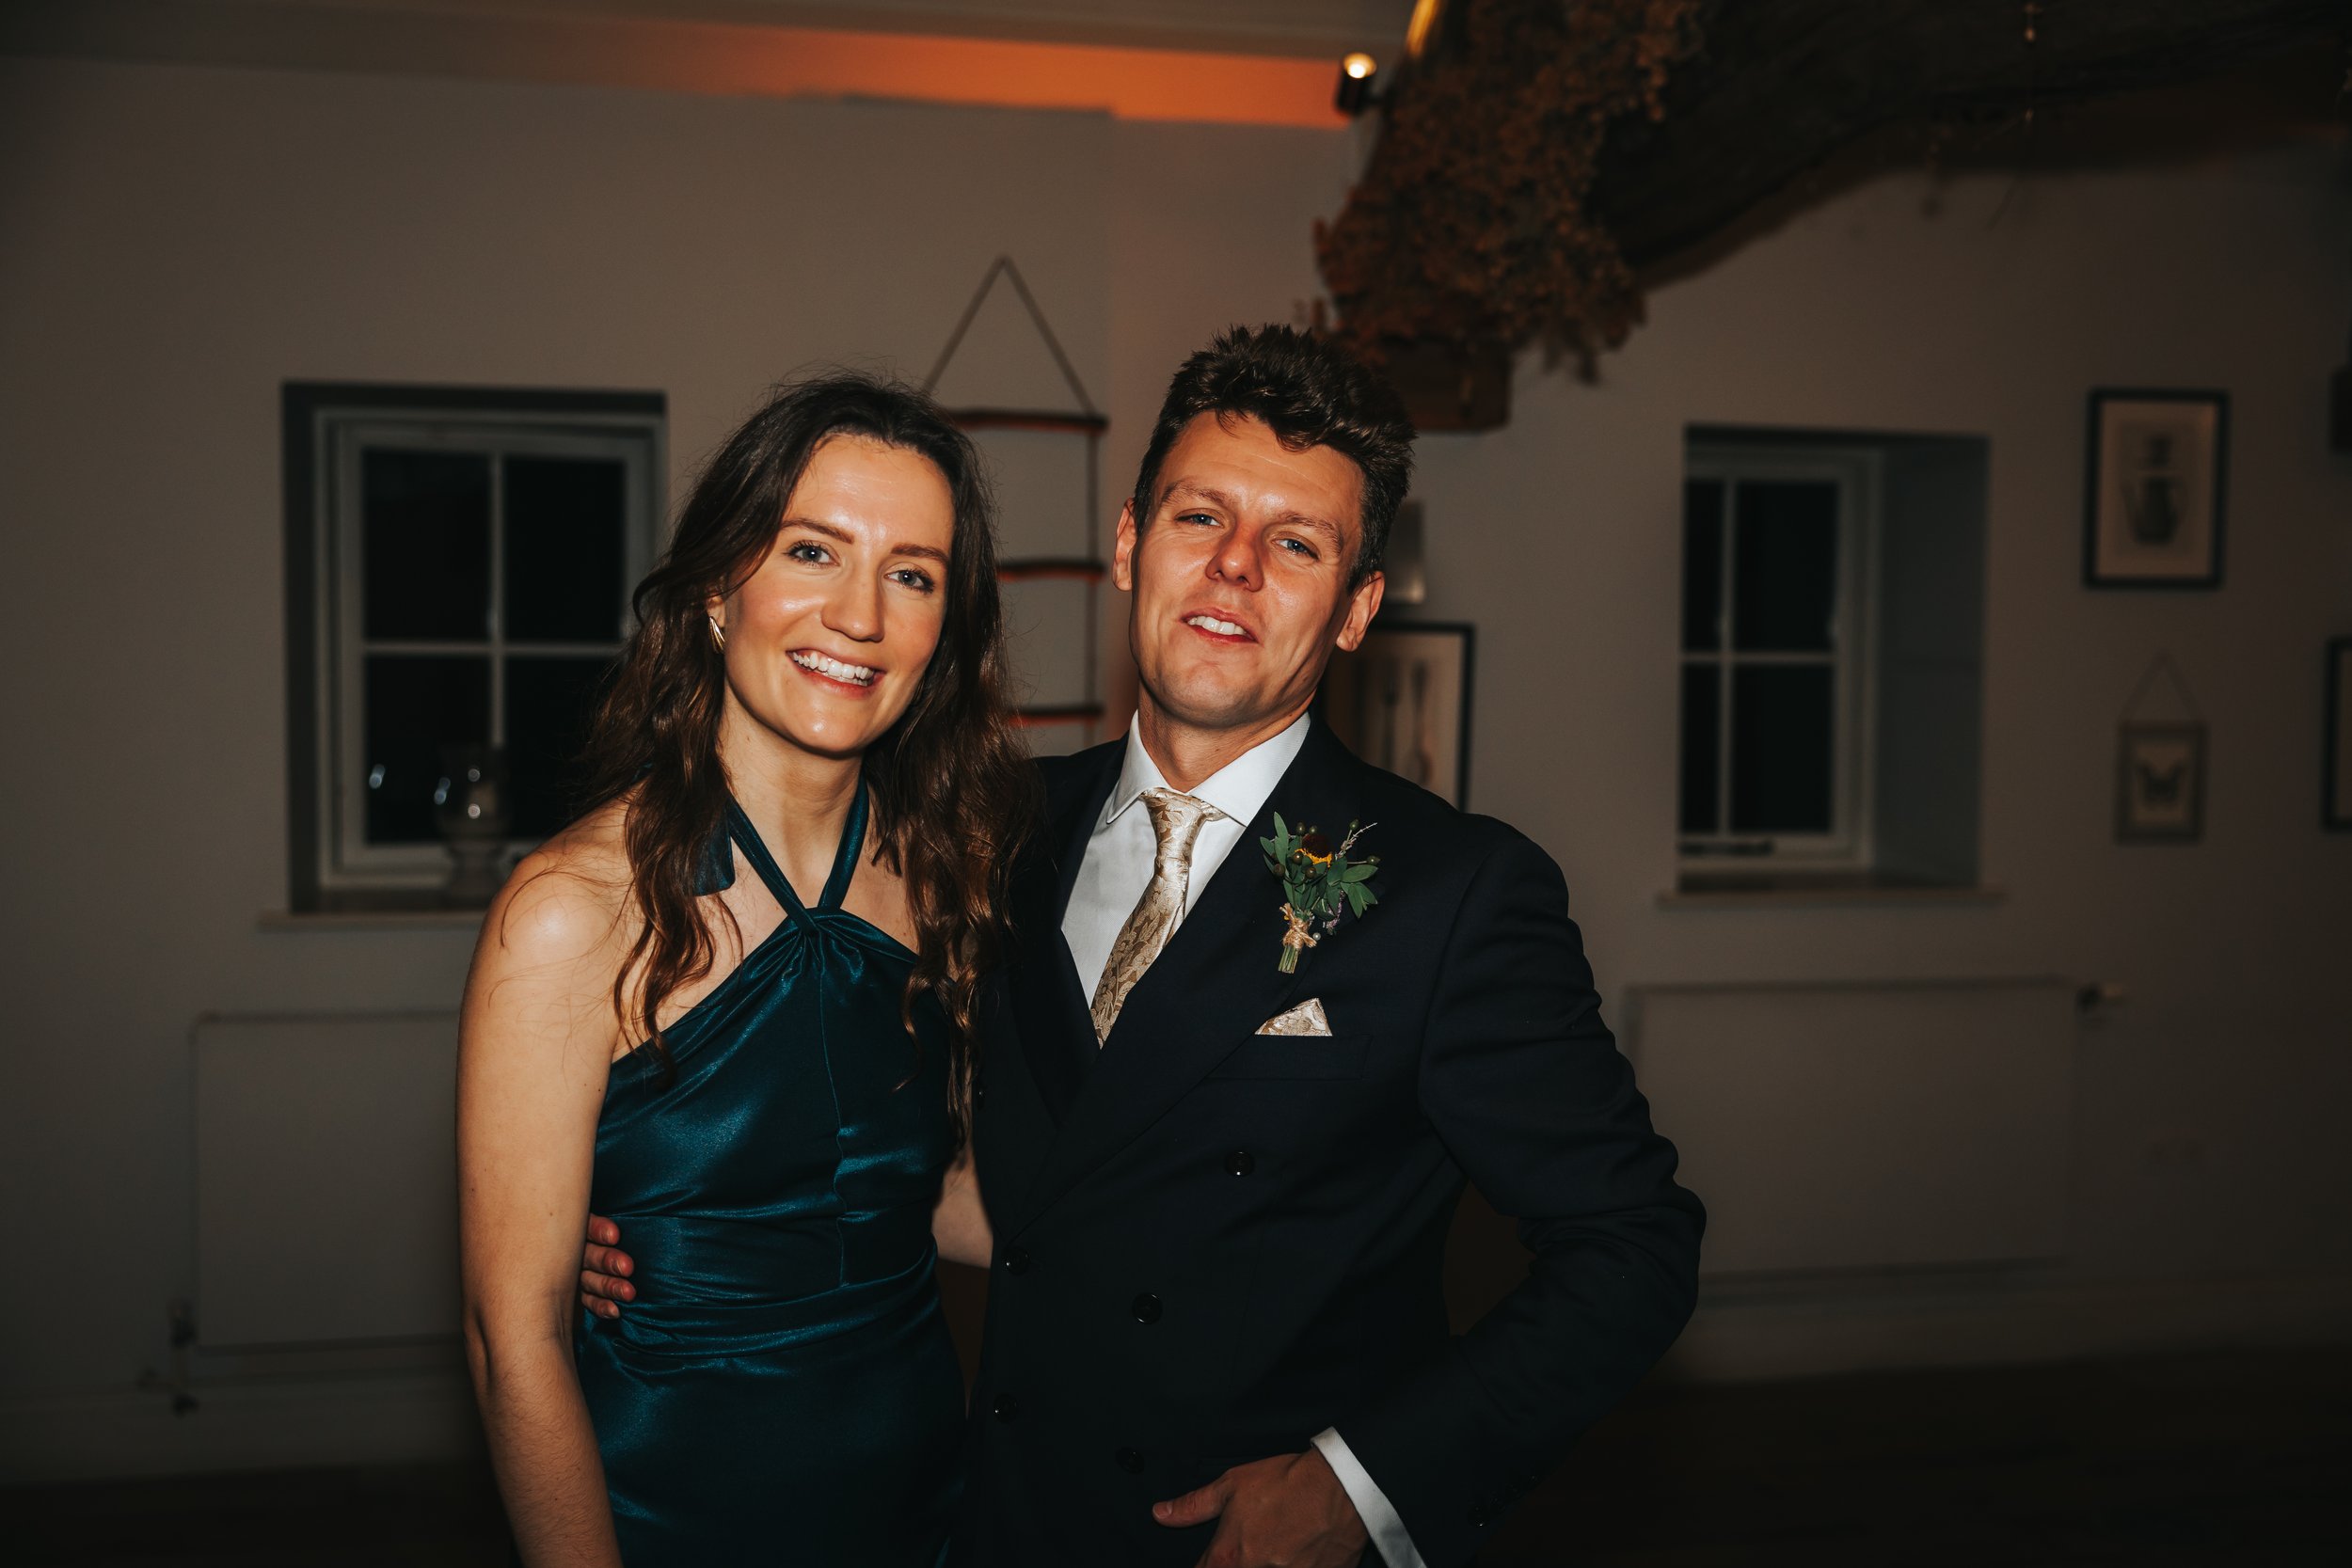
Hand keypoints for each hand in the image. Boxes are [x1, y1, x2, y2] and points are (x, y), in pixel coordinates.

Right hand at [577, 1214, 636, 1318]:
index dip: (599, 1230)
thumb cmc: (613, 1228)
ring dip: (609, 1287)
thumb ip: (622, 1207)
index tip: (615, 1236)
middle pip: (589, 1254)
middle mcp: (576, 1249)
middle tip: (628, 1268)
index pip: (587, 1225)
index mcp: (581, 1226)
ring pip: (589, 1280)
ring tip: (629, 1293)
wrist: (589, 1254)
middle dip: (608, 1261)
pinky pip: (588, 1301)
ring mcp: (575, 1273)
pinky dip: (601, 1306)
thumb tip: (663, 1190)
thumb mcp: (612, 1213)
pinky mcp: (578, 1293)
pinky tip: (615, 1311)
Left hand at [1154, 1448, 1368, 1567]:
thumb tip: (1161, 1514)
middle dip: (1242, 1563)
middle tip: (1255, 1547)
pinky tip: (1298, 1553)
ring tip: (1278, 1546)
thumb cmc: (1287, 1482)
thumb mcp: (1233, 1485)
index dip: (1206, 1567)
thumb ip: (1194, 1506)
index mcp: (1231, 1558)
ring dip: (1268, 1564)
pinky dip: (1297, 1566)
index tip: (1213, 1561)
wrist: (1340, 1484)